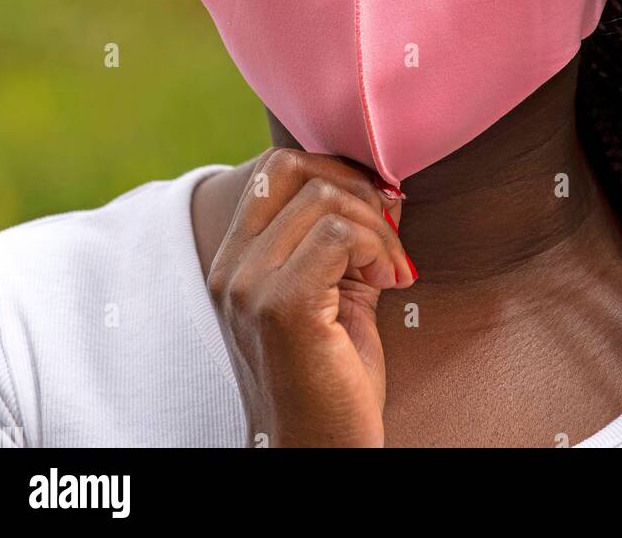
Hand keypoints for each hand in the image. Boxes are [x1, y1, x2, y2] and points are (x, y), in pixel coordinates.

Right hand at [207, 148, 414, 447]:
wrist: (324, 453)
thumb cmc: (336, 379)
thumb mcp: (338, 291)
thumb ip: (348, 238)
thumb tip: (384, 185)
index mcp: (235, 261)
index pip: (276, 167)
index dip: (335, 171)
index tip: (375, 211)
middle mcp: (231, 269)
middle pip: (298, 168)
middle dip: (358, 190)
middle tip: (387, 238)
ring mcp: (250, 286)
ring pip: (325, 198)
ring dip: (378, 227)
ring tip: (391, 269)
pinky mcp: (281, 306)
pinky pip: (338, 234)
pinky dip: (377, 246)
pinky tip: (390, 280)